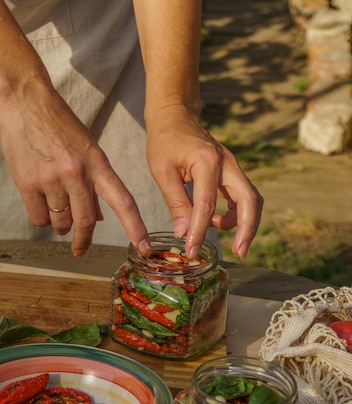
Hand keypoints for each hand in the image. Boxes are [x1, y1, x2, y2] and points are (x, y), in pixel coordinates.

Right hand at [0, 80, 150, 256]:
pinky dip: (41, 217)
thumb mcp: (87, 150)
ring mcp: (51, 179)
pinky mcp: (27, 183)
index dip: (136, 228)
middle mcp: (77, 173)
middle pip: (86, 223)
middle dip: (84, 241)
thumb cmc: (59, 125)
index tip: (145, 248)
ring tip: (56, 207)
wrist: (24, 102)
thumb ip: (94, 184)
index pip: (124, 202)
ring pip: (61, 223)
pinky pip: (39, 218)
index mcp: (98, 163)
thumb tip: (97, 218)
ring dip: (60, 225)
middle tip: (81, 249)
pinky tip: (41, 202)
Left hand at [145, 105, 262, 258]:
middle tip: (240, 252)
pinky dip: (236, 215)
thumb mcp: (162, 171)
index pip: (206, 204)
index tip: (192, 250)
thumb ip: (176, 202)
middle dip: (247, 229)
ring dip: (246, 224)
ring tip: (231, 244)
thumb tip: (183, 233)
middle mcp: (227, 163)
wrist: (176, 116)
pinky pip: (243, 197)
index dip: (200, 231)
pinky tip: (217, 223)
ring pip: (251, 199)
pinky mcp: (232, 173)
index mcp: (207, 161)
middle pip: (249, 200)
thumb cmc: (165, 141)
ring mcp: (233, 167)